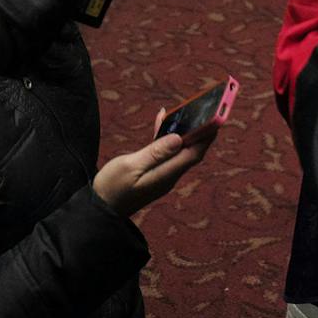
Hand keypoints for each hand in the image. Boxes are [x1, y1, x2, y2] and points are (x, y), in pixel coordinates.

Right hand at [92, 110, 214, 218]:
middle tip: (208, 109)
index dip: (206, 136)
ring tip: (186, 109)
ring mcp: (161, 174)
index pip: (194, 154)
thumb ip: (155, 152)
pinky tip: (163, 121)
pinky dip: (165, 136)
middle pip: (190, 151)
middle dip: (200, 131)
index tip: (217, 119)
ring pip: (178, 150)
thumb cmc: (112, 188)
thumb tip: (179, 139)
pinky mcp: (153, 172)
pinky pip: (165, 152)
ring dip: (183, 131)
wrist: (101, 208)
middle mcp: (168, 175)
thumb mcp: (131, 166)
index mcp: (166, 174)